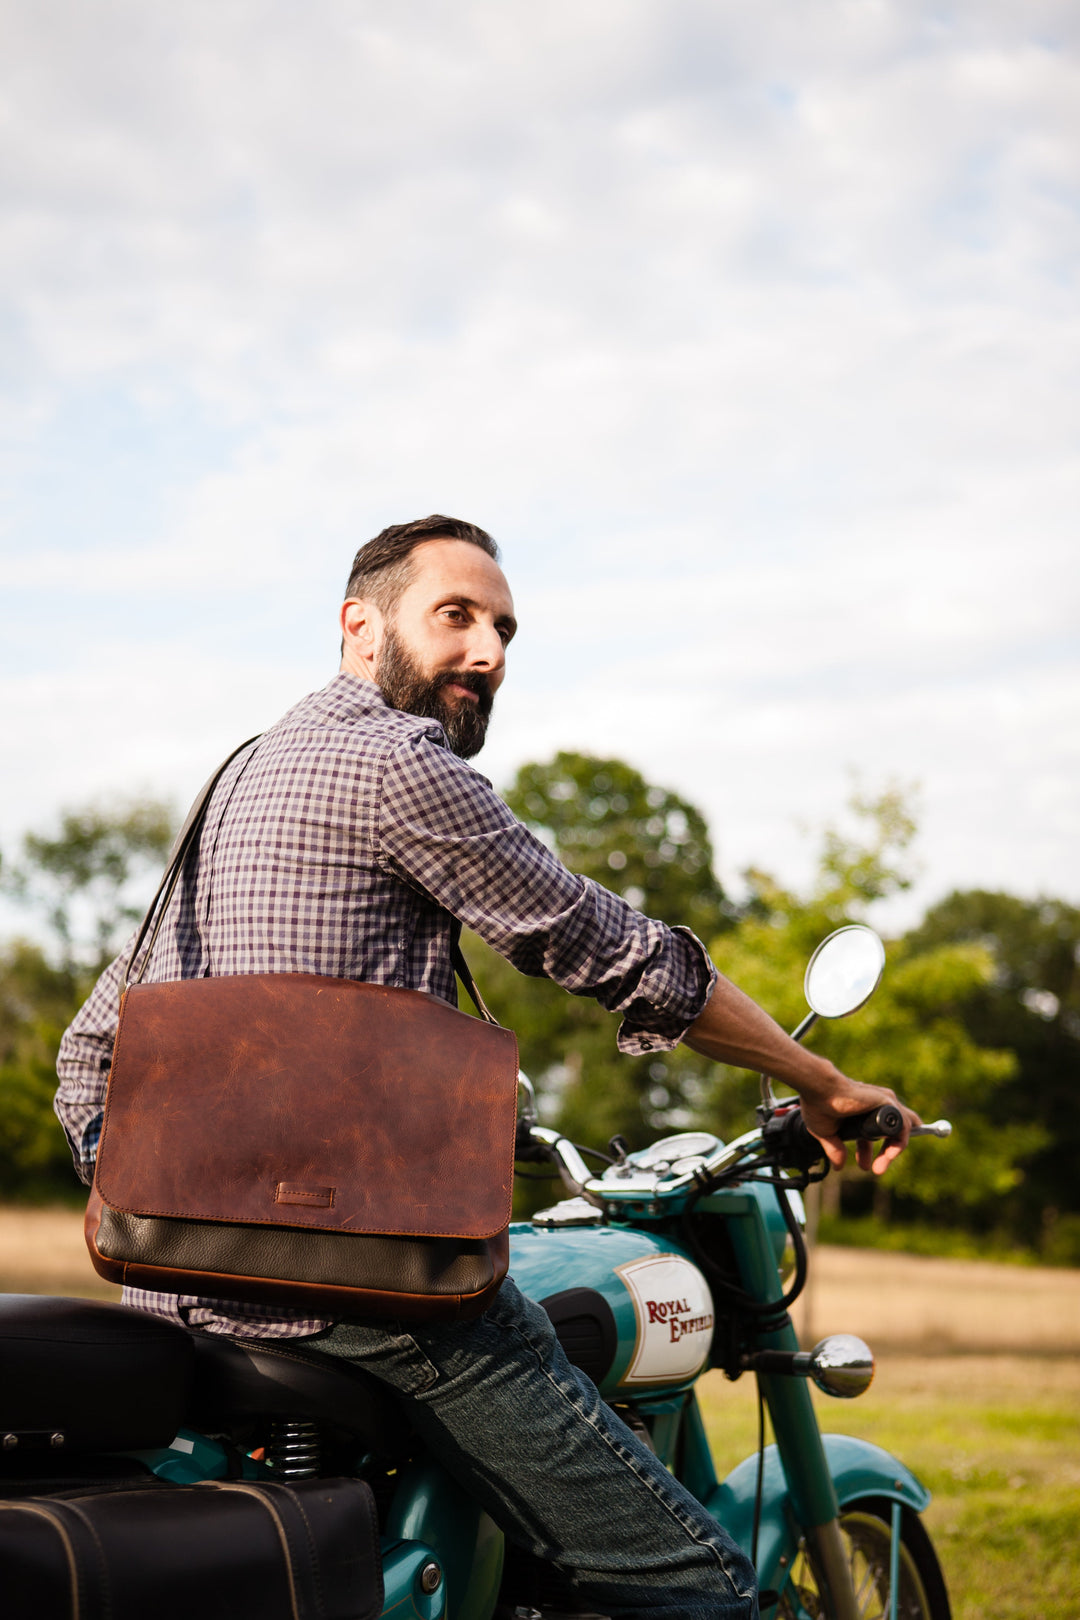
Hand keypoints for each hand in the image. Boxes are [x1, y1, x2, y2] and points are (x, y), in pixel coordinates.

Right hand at [797, 1072, 921, 1174]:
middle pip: (890, 1133)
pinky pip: (903, 1127)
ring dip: (892, 1151)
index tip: (865, 1166)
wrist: (819, 1090)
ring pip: (899, 1131)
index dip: (868, 1150)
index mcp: (860, 1111)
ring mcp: (882, 1104)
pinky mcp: (888, 1103)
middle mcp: (874, 1106)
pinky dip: (899, 1142)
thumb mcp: (826, 1132)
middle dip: (885, 1153)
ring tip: (879, 1168)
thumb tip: (838, 1166)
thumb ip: (835, 1149)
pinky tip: (890, 1155)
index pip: (872, 1133)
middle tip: (877, 1170)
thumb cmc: (818, 1105)